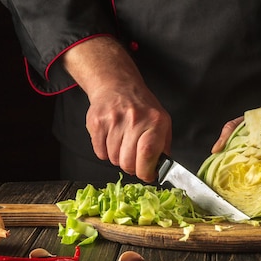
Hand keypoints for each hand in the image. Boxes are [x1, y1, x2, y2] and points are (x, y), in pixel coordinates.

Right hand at [61, 36, 170, 181]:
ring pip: (113, 159)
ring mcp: (114, 120)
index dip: (146, 172)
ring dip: (118, 157)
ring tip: (122, 143)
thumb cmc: (142, 107)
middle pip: (128, 162)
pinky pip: (99, 152)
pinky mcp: (97, 123)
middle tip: (133, 160)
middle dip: (131, 167)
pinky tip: (111, 139)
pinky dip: (105, 152)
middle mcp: (135, 119)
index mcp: (155, 121)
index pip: (148, 154)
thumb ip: (163, 146)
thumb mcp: (162, 121)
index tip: (147, 175)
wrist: (117, 85)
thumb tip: (160, 170)